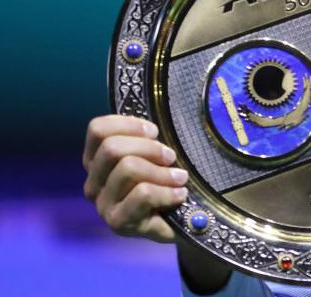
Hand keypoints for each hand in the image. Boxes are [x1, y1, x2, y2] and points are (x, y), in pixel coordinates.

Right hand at [84, 115, 233, 291]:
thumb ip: (147, 140)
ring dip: (163, 171)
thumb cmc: (167, 182)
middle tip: (171, 157)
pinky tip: (180, 195)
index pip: (97, 129)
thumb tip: (154, 127)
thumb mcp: (156, 156)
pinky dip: (168, 191)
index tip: (155, 132)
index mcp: (97, 160)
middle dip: (150, 148)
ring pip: (128, 169)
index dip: (128, 124)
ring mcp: (103, 204)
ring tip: (180, 178)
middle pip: (112, 148)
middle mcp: (93, 182)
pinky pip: (143, 194)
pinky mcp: (117, 223)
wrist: (181, 222)